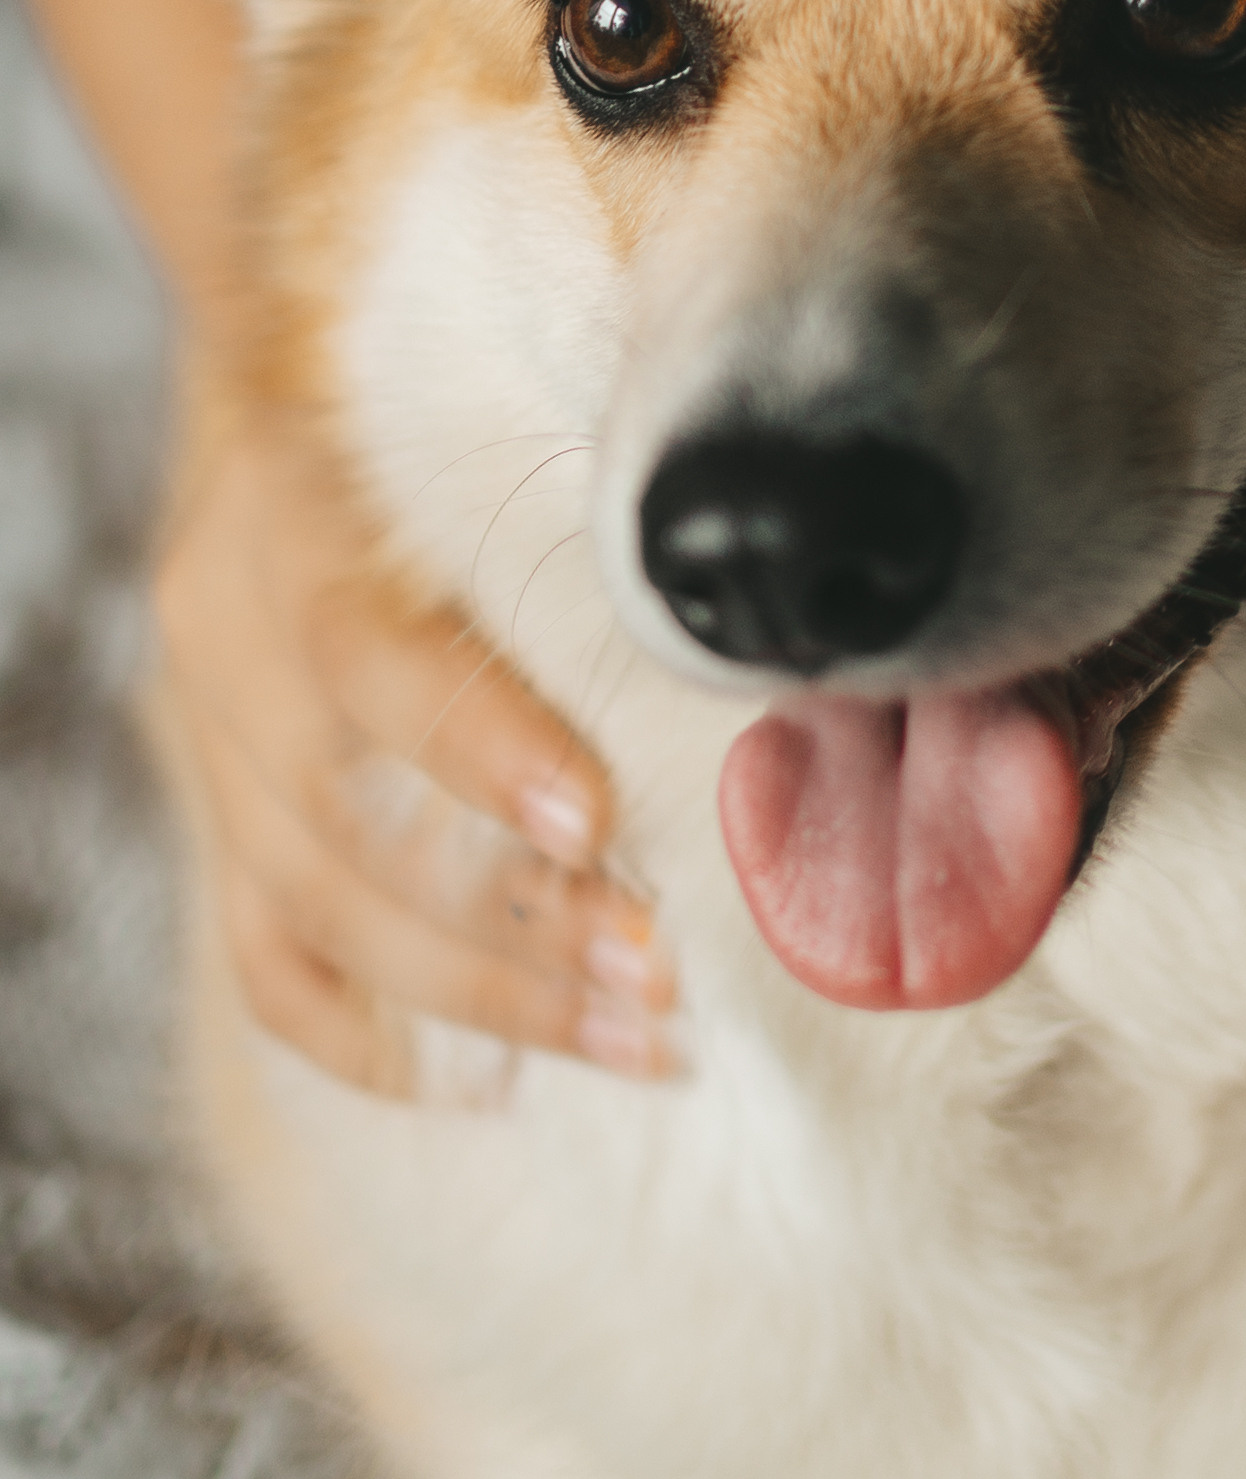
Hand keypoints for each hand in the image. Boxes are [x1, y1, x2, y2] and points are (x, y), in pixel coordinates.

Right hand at [158, 428, 674, 1096]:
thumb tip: (802, 610)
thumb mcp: (506, 413)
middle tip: (659, 975)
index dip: (475, 750)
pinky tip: (490, 1084)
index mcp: (290, 519)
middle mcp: (228, 640)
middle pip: (342, 822)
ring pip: (315, 911)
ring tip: (637, 1041)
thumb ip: (610, 514)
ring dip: (484, 995)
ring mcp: (211, 743)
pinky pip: (270, 964)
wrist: (293, 395)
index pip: (365, 656)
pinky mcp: (222, 822)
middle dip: (511, 918)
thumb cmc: (446, 407)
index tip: (596, 825)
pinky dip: (373, 1038)